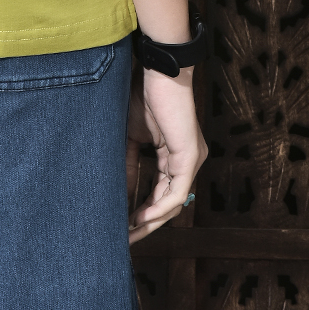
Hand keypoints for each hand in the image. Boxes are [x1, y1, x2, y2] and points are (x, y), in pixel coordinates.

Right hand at [126, 62, 205, 243]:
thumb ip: (128, 163)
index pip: (159, 191)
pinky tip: (142, 216)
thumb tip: (117, 192)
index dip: (141, 209)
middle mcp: (188, 162)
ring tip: (130, 231)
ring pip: (174, 203)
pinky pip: (177, 193)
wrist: (158, 71)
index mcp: (174, 156)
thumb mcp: (130, 135)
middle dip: (146, 222)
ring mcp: (191, 161)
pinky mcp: (190, 157)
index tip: (121, 223)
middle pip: (168, 203)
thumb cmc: (143, 95)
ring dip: (152, 220)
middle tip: (126, 238)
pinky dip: (159, 207)